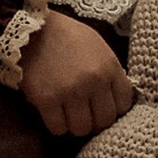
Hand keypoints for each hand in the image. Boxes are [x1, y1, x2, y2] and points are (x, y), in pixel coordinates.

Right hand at [21, 13, 134, 139]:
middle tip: (86, 113)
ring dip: (75, 124)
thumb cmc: (68, 36)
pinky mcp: (46, 100)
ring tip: (68, 113)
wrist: (32, 28)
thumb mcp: (99, 47)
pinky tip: (54, 113)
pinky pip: (58, 129)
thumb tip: (117, 100)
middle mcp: (93, 82)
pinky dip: (56, 125)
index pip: (124, 104)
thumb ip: (111, 72)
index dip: (114, 108)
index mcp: (109, 67)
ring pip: (82, 129)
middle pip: (104, 121)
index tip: (103, 105)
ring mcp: (70, 92)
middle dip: (96, 120)